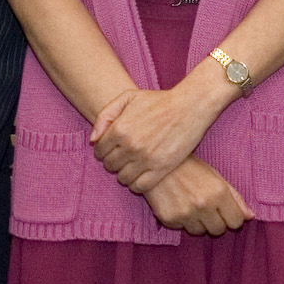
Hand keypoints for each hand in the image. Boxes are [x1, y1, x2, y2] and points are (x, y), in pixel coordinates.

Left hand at [89, 77, 220, 195]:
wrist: (189, 107)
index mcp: (119, 129)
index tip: (111, 149)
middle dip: (113, 162)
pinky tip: (141, 175)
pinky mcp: (161, 168)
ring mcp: (146, 159)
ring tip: (132, 166)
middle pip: (110, 165)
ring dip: (124, 174)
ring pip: (123, 178)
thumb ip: (105, 115)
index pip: (99, 151)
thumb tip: (94, 140)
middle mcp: (130, 146)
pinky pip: (140, 186)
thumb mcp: (128, 97)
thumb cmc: (158, 101)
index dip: (103, 151)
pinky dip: (137, 184)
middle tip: (123, 157)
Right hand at [145, 158, 251, 235]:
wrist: (155, 162)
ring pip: (200, 232)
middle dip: (215, 221)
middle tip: (206, 207)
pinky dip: (182, 220)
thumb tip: (250, 216)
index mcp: (218, 192)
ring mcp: (185, 214)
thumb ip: (235, 197)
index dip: (231, 217)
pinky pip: (182, 229)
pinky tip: (178, 204)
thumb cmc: (189, 167)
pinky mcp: (169, 219)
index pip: (236, 222)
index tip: (225, 211)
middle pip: (219, 230)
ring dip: (198, 222)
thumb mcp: (215, 176)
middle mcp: (203, 205)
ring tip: (190, 204)